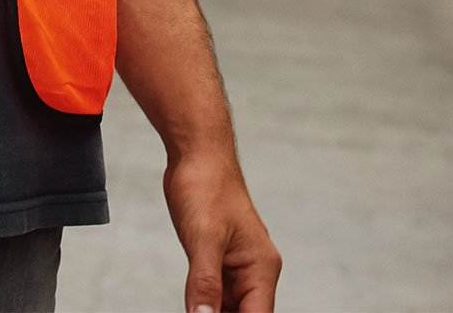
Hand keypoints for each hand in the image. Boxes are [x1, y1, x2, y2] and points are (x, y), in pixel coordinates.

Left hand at [161, 147, 280, 312]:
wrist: (197, 155)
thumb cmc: (208, 185)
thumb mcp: (204, 238)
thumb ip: (205, 282)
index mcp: (261, 267)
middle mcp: (254, 271)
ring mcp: (236, 268)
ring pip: (228, 310)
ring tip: (192, 308)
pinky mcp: (218, 263)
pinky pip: (214, 297)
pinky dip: (203, 308)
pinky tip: (191, 308)